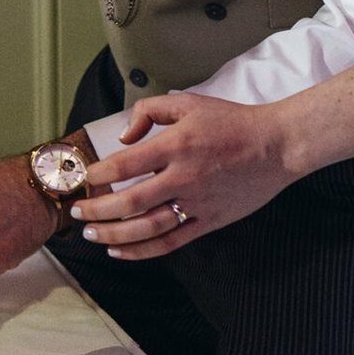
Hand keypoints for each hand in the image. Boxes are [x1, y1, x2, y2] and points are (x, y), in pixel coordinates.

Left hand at [70, 93, 296, 258]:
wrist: (276, 147)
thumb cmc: (232, 122)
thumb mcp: (189, 103)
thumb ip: (150, 112)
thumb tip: (123, 137)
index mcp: (177, 145)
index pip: (126, 165)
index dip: (99, 174)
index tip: (84, 178)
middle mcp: (184, 177)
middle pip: (130, 202)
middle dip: (97, 209)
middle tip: (77, 211)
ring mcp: (197, 203)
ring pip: (147, 228)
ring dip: (114, 234)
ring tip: (91, 234)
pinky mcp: (209, 221)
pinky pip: (170, 242)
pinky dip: (142, 251)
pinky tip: (120, 251)